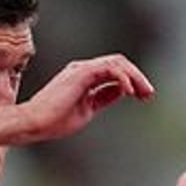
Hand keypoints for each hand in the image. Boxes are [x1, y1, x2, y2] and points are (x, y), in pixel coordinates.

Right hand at [17, 54, 154, 143]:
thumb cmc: (55, 120)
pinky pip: (108, 68)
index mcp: (84, 77)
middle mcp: (83, 70)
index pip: (114, 72)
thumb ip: (103, 98)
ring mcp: (81, 70)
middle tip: (149, 94)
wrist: (35, 123)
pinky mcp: (80, 73)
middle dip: (137, 77)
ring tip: (144, 93)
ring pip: (116, 63)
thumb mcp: (88, 109)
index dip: (133, 82)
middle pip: (118, 64)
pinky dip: (122, 78)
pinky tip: (130, 92)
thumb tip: (121, 91)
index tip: (145, 97)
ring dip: (134, 76)